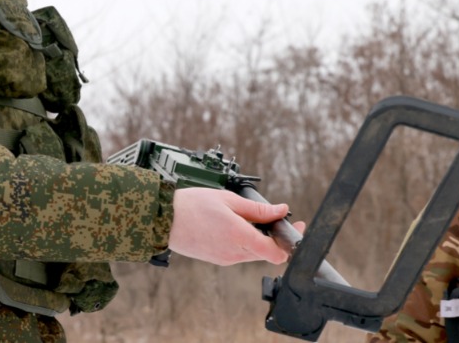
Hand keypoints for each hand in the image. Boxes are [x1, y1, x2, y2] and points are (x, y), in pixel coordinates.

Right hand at [168, 188, 294, 265]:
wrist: (163, 220)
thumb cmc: (192, 206)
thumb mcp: (229, 200)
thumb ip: (258, 209)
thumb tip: (281, 210)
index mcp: (239, 237)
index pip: (276, 254)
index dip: (289, 243)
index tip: (295, 229)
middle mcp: (234, 253)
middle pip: (266, 252)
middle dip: (274, 237)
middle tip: (276, 217)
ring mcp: (225, 259)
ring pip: (252, 252)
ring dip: (258, 238)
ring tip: (249, 217)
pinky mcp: (217, 259)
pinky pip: (239, 253)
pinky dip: (243, 242)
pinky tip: (235, 225)